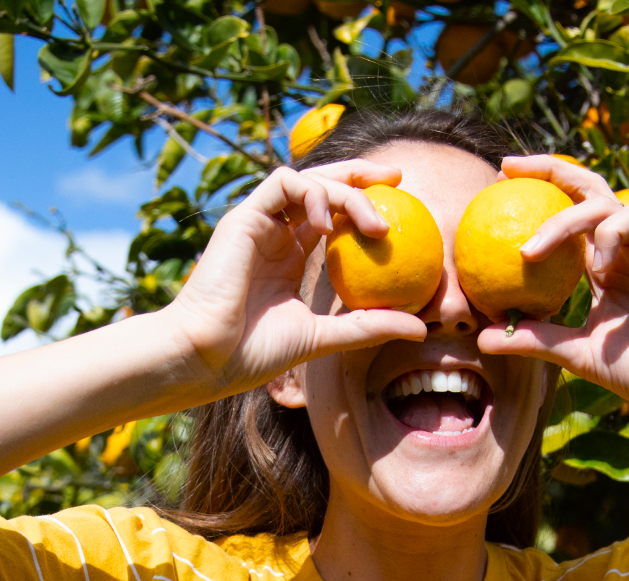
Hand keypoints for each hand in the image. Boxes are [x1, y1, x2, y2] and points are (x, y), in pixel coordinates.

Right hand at [161, 160, 427, 398]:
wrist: (207, 358)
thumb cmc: (253, 354)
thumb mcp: (323, 338)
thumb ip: (367, 326)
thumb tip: (421, 329)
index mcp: (289, 255)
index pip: (330, 214)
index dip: (363, 202)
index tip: (401, 207)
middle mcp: (275, 233)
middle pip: (321, 185)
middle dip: (360, 173)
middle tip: (398, 178)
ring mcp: (258, 223)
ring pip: (307, 179)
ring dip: (344, 191)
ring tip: (373, 226)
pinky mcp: (243, 218)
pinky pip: (283, 183)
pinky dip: (311, 193)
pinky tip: (327, 222)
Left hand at [476, 156, 628, 420]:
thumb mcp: (577, 354)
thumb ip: (536, 340)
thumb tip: (482, 338)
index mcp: (605, 265)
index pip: (569, 214)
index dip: (537, 194)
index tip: (496, 186)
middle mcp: (625, 247)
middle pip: (587, 189)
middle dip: (548, 169)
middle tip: (506, 168)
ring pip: (605, 203)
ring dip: (563, 220)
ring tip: (530, 251)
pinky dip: (612, 233)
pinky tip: (597, 263)